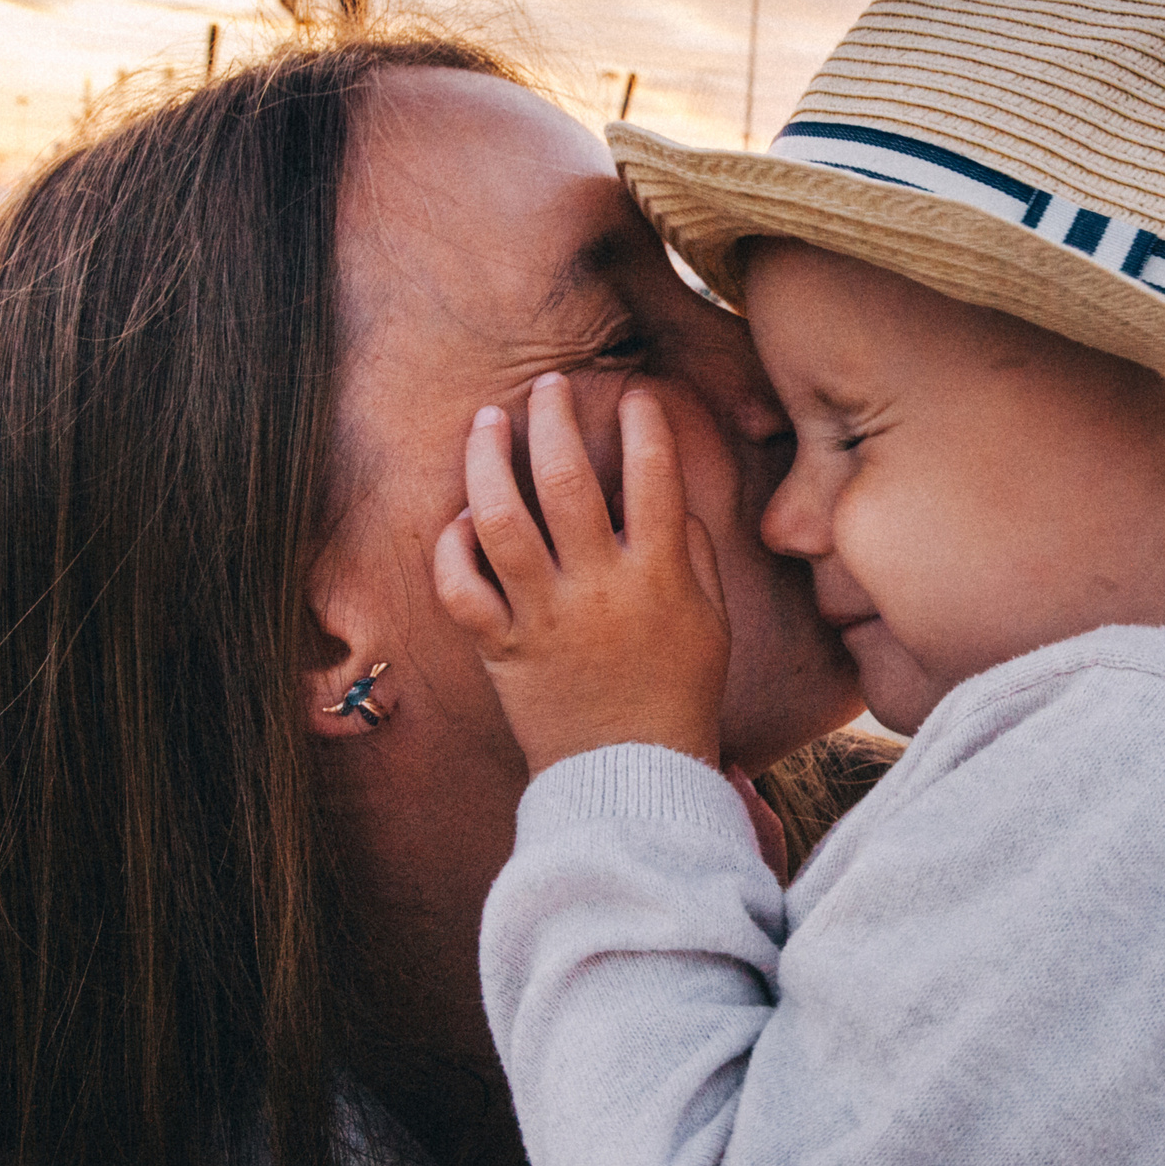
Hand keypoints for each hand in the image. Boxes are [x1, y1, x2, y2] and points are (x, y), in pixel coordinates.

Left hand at [433, 373, 731, 774]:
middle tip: (547, 387)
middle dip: (553, 420)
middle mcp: (598, 587)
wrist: (631, 778)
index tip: (633, 397)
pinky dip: (453, 549)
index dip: (644, 425)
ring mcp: (544, 616)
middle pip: (565, 481)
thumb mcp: (710, 622)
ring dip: (488, 462)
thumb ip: (693, 555)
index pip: (652, 477)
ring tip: (488, 423)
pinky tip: (462, 519)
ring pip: (500, 521)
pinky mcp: (502, 647)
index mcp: (659, 576)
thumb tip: (668, 500)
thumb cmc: (677, 695)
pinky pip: (462, 588)